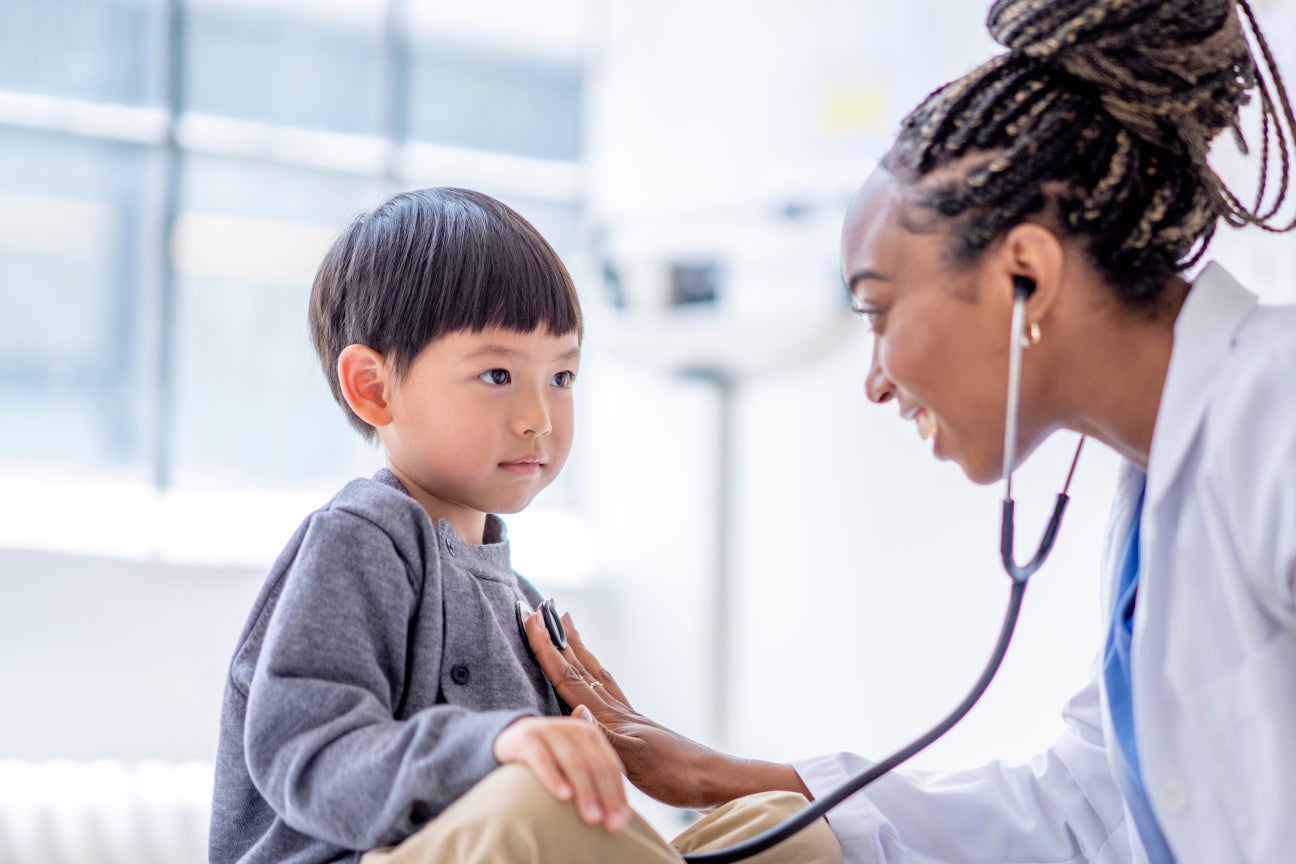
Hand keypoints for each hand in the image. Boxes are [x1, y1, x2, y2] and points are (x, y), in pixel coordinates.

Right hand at [492, 706, 631, 831]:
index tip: (623, 821)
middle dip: (606, 796)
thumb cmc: (550, 759)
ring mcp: (549, 729)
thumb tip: (625, 815)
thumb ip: (597, 781)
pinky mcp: (526, 736)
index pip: (610, 765)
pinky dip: (554, 777)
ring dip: (585, 791)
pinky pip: (542, 758)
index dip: (618, 793)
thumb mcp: (575, 764)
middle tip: (611, 824)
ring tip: (592, 817)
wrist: (509, 739)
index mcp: (590, 733)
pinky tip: (563, 796)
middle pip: (595, 764)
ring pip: (573, 762)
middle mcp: (572, 728)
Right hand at [523, 610, 740, 809]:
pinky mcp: (635, 728)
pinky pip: (606, 692)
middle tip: (544, 610)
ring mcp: (628, 717)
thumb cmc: (676, 775)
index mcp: (611, 715)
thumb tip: (575, 711)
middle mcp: (617, 709)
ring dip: (577, 651)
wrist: (711, 780)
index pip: (570, 677)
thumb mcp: (636, 761)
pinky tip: (594, 681)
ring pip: (594, 674)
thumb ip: (604, 736)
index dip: (548, 650)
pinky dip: (593, 677)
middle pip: (581, 666)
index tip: (531, 620)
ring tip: (568, 629)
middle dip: (559, 639)